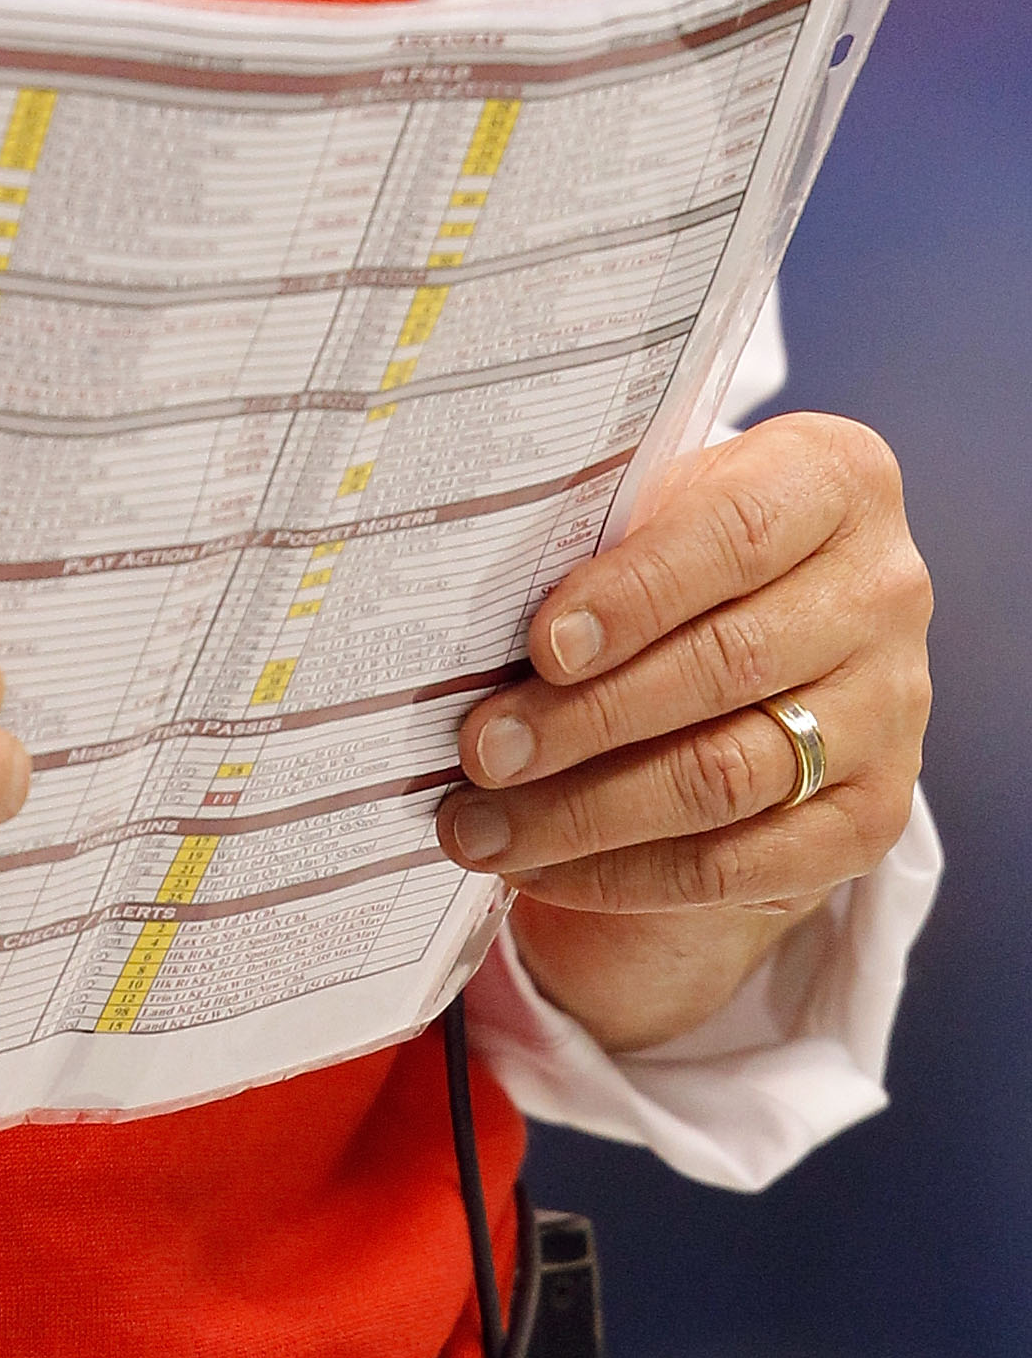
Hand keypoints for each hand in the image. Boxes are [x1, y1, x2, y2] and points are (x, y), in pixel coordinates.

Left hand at [433, 412, 931, 1054]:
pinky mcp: (872, 818)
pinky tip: (540, 869)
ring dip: (587, 811)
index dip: (635, 593)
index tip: (542, 645)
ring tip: (481, 825)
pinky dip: (628, 874)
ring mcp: (891, 712)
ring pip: (728, 775)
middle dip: (585, 718)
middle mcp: (883, 594)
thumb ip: (597, 540)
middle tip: (481, 750)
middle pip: (727, 666)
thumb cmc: (682, 548)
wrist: (770, 626)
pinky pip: (742, 864)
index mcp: (836, 482)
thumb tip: (466, 621)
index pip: (736, 534)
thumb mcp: (654, 506)